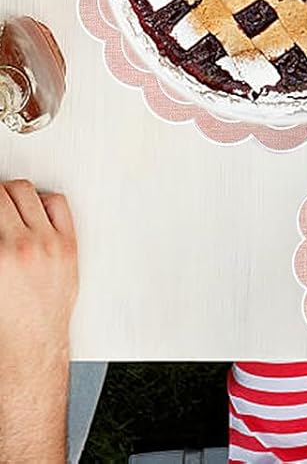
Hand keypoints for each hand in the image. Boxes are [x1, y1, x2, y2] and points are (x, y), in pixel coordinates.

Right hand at [0, 181, 75, 430]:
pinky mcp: (68, 243)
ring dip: (13, 195)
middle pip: (4, 194)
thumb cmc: (3, 320)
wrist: (31, 344)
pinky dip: (42, 200)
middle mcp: (21, 245)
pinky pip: (56, 203)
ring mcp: (48, 242)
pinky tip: (32, 209)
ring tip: (6, 205)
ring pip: (28, 193)